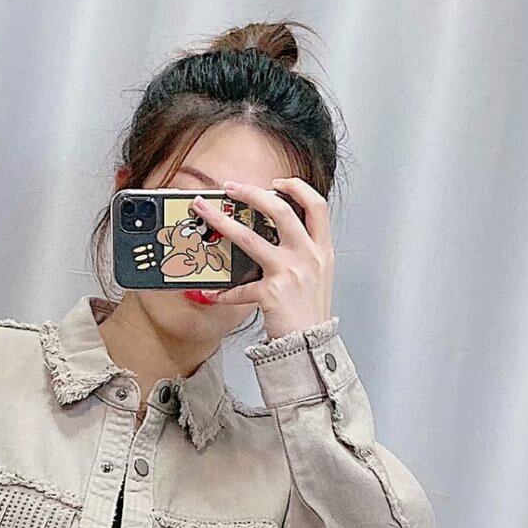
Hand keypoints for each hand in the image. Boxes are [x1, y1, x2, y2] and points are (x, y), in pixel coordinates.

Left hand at [187, 177, 333, 339]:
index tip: (276, 183)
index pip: (316, 205)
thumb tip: (275, 235)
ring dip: (222, 222)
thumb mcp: (318, 275)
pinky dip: (223, 292)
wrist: (311, 344)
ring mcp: (289, 272)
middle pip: (280, 210)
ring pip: (250, 238)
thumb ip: (304, 252)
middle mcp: (308, 256)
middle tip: (231, 187)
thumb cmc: (311, 311)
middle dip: (252, 193)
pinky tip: (211, 293)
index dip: (296, 187)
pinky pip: (239, 288)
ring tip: (205, 212)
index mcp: (321, 249)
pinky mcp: (271, 292)